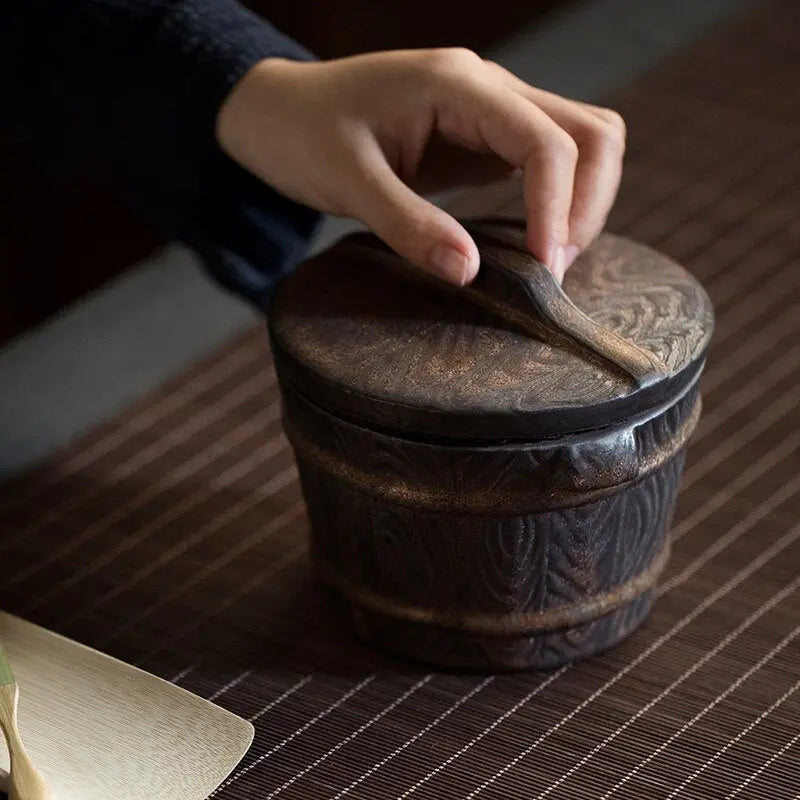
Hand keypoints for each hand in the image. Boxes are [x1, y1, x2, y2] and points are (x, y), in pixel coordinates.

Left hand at [216, 48, 625, 284]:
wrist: (280, 113)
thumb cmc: (303, 135)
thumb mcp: (348, 182)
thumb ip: (409, 225)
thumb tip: (471, 272)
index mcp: (457, 85)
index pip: (546, 141)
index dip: (557, 208)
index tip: (542, 267)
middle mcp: (488, 89)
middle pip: (591, 132)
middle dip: (588, 203)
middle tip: (552, 268)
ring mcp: (491, 112)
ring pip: (581, 143)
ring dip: (582, 201)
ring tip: (548, 260)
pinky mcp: (484, 139)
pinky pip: (547, 163)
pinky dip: (557, 203)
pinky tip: (532, 245)